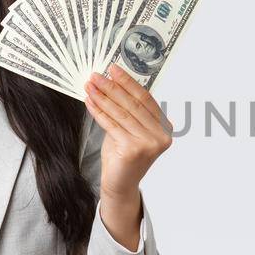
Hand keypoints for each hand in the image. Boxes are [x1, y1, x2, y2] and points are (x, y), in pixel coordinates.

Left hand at [83, 64, 172, 203]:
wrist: (120, 184)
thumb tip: (111, 83)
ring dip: (103, 97)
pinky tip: (90, 102)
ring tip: (90, 86)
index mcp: (164, 127)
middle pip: (133, 104)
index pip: (145, 98)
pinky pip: (113, 125)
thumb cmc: (124, 156)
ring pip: (122, 113)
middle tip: (97, 75)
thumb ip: (127, 110)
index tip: (113, 69)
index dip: (128, 82)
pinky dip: (99, 112)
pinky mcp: (134, 149)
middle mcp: (161, 135)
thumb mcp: (129, 130)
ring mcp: (150, 143)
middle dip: (112, 87)